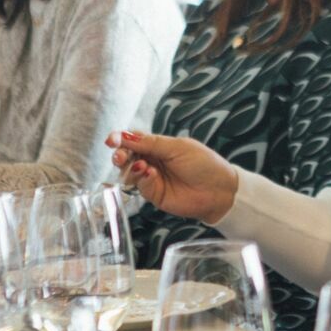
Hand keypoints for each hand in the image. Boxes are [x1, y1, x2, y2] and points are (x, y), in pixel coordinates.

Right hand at [105, 131, 239, 224]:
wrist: (219, 190)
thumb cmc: (204, 164)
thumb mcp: (177, 147)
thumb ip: (151, 143)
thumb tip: (126, 136)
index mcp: (159, 146)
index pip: (134, 140)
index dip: (121, 139)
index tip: (112, 139)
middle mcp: (153, 161)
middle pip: (127, 156)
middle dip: (120, 155)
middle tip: (120, 156)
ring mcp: (152, 178)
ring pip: (129, 172)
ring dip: (129, 168)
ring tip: (141, 166)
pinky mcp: (154, 194)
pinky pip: (140, 186)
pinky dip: (141, 179)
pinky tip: (150, 174)